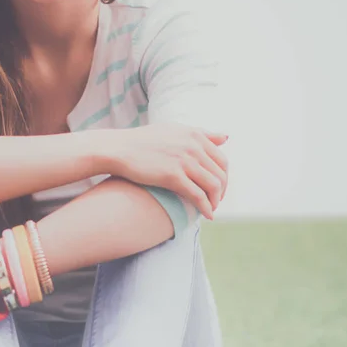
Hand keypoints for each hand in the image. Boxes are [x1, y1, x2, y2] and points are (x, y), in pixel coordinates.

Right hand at [104, 123, 228, 219]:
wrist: (119, 149)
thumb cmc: (144, 141)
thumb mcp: (175, 130)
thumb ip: (202, 133)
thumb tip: (226, 137)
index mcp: (195, 135)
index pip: (222, 160)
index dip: (224, 177)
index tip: (218, 188)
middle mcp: (193, 146)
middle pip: (221, 174)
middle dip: (222, 191)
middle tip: (216, 201)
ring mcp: (184, 161)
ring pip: (213, 186)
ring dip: (215, 201)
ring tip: (211, 209)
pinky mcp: (173, 176)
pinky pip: (198, 196)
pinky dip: (206, 208)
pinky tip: (206, 215)